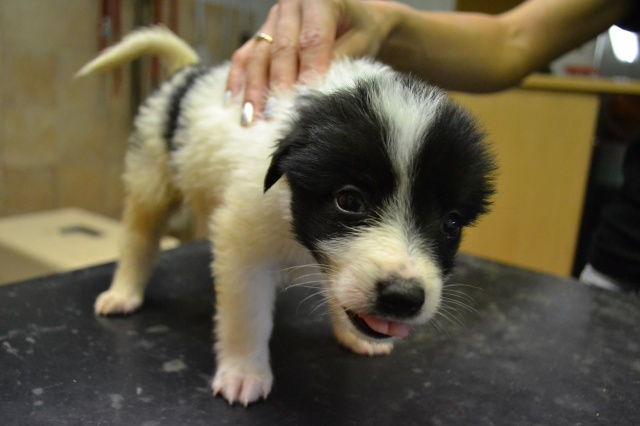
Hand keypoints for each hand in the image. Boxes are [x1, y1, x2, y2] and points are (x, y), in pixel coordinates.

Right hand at [227, 0, 392, 125]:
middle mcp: (291, 5)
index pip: (312, 39)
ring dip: (253, 88)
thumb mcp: (362, 41)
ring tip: (250, 118)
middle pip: (281, 48)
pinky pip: (244, 56)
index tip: (305, 99)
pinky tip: (231, 102)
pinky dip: (238, 79)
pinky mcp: (262, 34)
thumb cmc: (361, 28)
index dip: (308, 71)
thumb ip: (343, 60)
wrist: (354, 14)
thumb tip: (318, 89)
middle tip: (274, 115)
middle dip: (276, 85)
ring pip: (258, 54)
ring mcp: (273, 19)